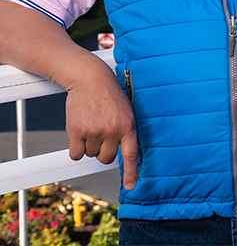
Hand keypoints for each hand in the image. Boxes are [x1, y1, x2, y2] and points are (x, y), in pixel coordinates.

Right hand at [65, 65, 138, 189]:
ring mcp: (95, 132)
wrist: (90, 78)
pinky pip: (76, 154)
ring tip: (92, 123)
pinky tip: (80, 130)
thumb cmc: (109, 95)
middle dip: (102, 150)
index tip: (131, 187)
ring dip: (89, 144)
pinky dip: (76, 147)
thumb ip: (125, 131)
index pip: (131, 155)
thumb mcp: (126, 111)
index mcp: (128, 126)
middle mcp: (113, 131)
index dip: (131, 173)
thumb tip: (124, 155)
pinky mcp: (78, 132)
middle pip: (106, 158)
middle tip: (101, 132)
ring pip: (90, 155)